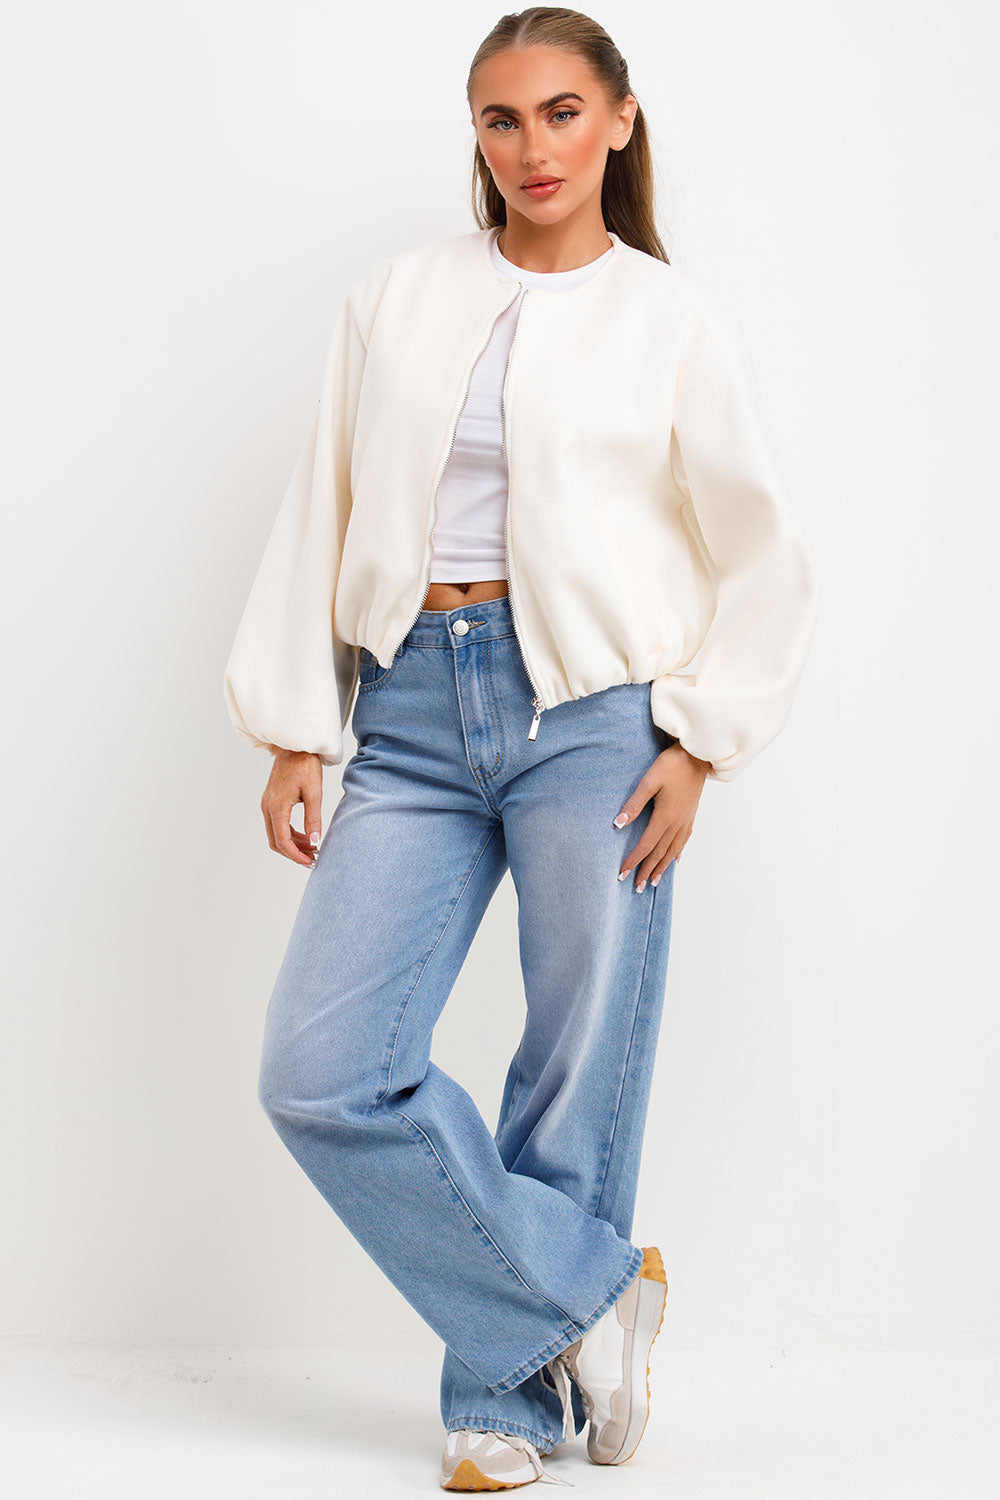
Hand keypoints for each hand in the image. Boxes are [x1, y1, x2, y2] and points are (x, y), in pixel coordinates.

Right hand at [261, 749, 323, 867]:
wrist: (295, 746)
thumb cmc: (305, 766)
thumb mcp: (314, 793)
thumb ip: (313, 819)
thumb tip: (314, 842)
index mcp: (277, 807)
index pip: (282, 840)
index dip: (295, 855)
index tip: (309, 862)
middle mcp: (267, 807)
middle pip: (276, 841)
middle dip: (293, 853)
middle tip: (312, 859)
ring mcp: (267, 804)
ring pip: (276, 833)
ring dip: (292, 844)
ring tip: (312, 849)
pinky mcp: (271, 801)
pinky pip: (277, 824)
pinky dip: (290, 833)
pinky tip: (305, 835)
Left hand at [614, 743, 710, 890]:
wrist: (698, 756)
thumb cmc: (672, 765)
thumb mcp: (649, 781)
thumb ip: (634, 804)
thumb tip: (618, 824)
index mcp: (665, 817)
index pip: (645, 846)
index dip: (633, 861)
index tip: (622, 874)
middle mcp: (677, 824)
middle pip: (659, 853)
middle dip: (646, 871)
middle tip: (636, 887)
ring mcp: (686, 820)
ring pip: (672, 851)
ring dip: (662, 867)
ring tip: (654, 882)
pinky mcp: (691, 815)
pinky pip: (683, 840)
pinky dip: (677, 853)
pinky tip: (674, 860)